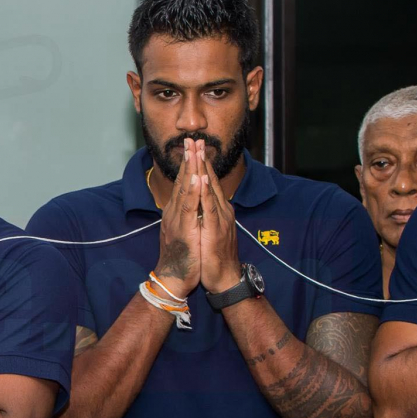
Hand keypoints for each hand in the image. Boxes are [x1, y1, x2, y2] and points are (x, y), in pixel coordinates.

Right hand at [153, 137, 201, 297]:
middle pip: (182, 181)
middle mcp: (174, 212)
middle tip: (192, 139)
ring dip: (190, 168)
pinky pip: (189, 206)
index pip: (183, 183)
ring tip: (194, 150)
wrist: (174, 279)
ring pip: (184, 189)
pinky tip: (196, 177)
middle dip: (188, 159)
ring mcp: (177, 219)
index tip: (193, 147)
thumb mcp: (185, 232)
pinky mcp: (184, 229)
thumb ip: (188, 216)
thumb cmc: (182, 258)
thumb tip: (194, 204)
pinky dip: (193, 190)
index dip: (188, 164)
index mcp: (177, 212)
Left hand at [198, 143, 241, 293]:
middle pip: (210, 180)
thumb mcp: (207, 230)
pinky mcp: (217, 229)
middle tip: (194, 139)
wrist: (223, 278)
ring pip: (211, 189)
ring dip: (203, 168)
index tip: (192, 146)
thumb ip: (204, 215)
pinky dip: (206, 191)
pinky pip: (210, 207)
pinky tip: (202, 178)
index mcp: (217, 209)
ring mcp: (220, 218)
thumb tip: (197, 203)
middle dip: (201, 159)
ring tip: (198, 150)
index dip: (200, 163)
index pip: (207, 182)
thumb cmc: (213, 256)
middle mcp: (221, 210)